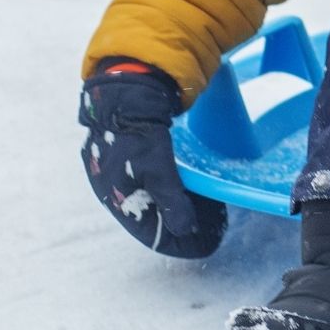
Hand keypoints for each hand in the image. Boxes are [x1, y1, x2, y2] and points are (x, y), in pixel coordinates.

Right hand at [79, 64, 226, 257]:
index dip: (177, 242)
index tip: (206, 246)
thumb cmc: (137, 125)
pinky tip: (196, 192)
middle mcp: (116, 185)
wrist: (129, 84)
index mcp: (115, 193)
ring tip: (212, 215)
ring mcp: (124, 168)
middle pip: (154, 218)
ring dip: (181, 211)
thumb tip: (184, 228)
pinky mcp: (136, 153)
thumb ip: (167, 194)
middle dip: (183, 228)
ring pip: (157, 201)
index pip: (148, 231)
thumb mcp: (153, 162)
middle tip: (215, 231)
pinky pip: (159, 182)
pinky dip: (178, 192)